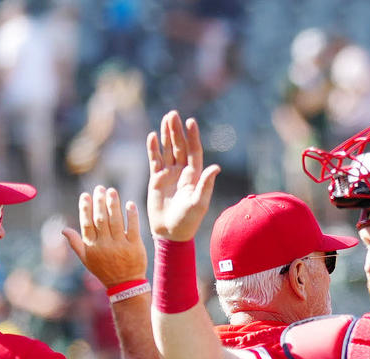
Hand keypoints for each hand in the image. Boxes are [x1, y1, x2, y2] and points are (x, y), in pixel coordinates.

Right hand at [63, 186, 144, 287]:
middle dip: (100, 202)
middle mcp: (105, 245)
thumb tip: (63, 230)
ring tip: (112, 191)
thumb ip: (76, 244)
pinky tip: (130, 204)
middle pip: (101, 219)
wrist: (126, 286)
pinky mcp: (135, 247)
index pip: (87, 223)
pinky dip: (131, 215)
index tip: (86, 195)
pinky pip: (133, 228)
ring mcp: (120, 246)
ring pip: (115, 221)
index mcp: (92, 246)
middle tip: (100, 188)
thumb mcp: (87, 260)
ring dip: (113, 204)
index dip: (85, 208)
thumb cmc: (104, 271)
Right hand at [146, 111, 220, 241]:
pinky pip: (155, 160)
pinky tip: (153, 136)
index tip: (191, 122)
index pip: (194, 152)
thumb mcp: (199, 203)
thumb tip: (216, 167)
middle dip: (177, 131)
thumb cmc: (188, 221)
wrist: (170, 232)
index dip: (192, 137)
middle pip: (180, 147)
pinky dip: (153, 148)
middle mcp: (183, 173)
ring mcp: (169, 174)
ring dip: (166, 135)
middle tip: (173, 114)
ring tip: (165, 118)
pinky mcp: (157, 179)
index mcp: (195, 177)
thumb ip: (206, 185)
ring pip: (168, 150)